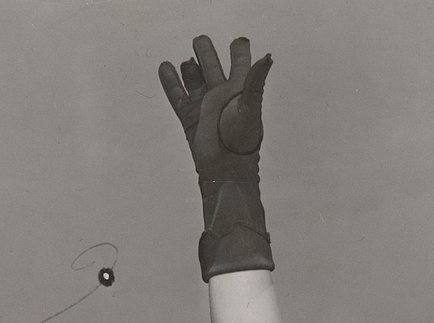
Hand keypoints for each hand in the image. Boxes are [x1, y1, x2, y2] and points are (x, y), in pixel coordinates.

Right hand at [158, 36, 271, 181]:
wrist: (225, 170)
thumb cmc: (242, 143)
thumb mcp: (251, 108)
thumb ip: (255, 81)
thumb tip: (267, 57)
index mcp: (239, 89)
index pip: (240, 62)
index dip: (238, 50)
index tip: (237, 43)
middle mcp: (221, 95)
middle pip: (213, 66)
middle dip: (206, 52)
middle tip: (200, 41)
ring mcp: (204, 107)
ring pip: (194, 80)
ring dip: (190, 68)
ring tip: (186, 60)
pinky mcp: (190, 119)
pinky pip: (178, 97)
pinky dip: (171, 83)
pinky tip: (166, 68)